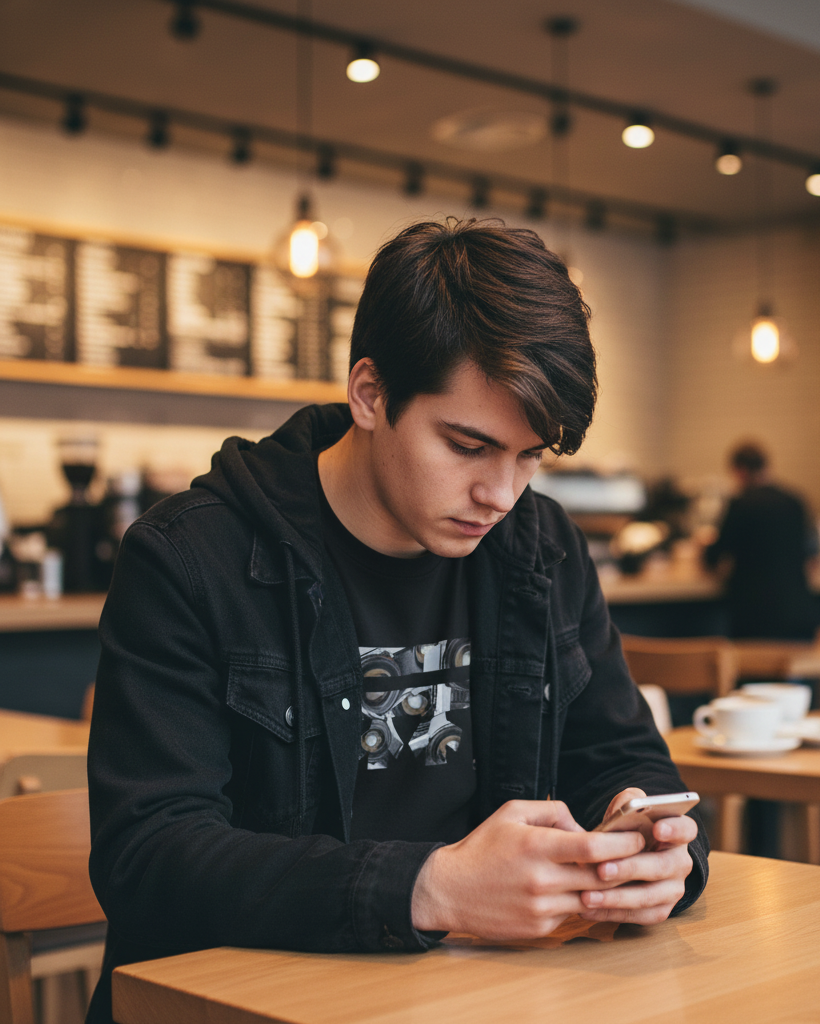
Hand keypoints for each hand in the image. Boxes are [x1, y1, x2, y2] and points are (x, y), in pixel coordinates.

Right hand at [411, 799, 644, 939]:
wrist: (449, 890)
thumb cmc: (482, 847)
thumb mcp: (512, 812)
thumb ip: (552, 811)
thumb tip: (584, 826)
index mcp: (537, 846)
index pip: (594, 846)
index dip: (623, 843)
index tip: (638, 838)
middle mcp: (542, 879)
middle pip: (602, 877)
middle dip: (625, 867)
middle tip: (639, 857)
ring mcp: (542, 908)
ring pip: (592, 899)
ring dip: (605, 888)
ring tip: (614, 874)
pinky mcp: (540, 929)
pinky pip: (573, 915)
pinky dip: (579, 902)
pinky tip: (576, 891)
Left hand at [579, 787, 696, 924]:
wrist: (626, 857)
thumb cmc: (627, 829)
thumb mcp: (628, 810)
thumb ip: (627, 803)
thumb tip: (622, 809)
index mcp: (677, 833)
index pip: (685, 828)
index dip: (674, 829)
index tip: (657, 828)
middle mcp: (679, 862)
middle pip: (661, 866)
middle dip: (630, 868)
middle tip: (602, 870)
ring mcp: (672, 889)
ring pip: (648, 896)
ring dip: (616, 897)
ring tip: (587, 896)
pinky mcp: (659, 910)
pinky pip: (638, 916)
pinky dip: (611, 913)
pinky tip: (586, 908)